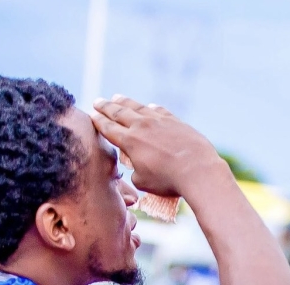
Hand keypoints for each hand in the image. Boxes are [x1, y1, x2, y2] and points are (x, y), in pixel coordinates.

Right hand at [91, 95, 224, 197]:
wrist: (198, 171)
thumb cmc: (169, 181)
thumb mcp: (143, 182)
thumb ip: (135, 170)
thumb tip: (138, 164)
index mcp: (129, 141)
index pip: (108, 128)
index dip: (98, 121)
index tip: (92, 115)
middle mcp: (142, 126)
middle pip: (119, 113)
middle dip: (106, 107)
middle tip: (97, 101)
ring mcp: (160, 121)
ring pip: (138, 108)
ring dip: (125, 102)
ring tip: (116, 97)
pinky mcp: (176, 122)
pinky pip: (160, 111)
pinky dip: (151, 108)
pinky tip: (149, 107)